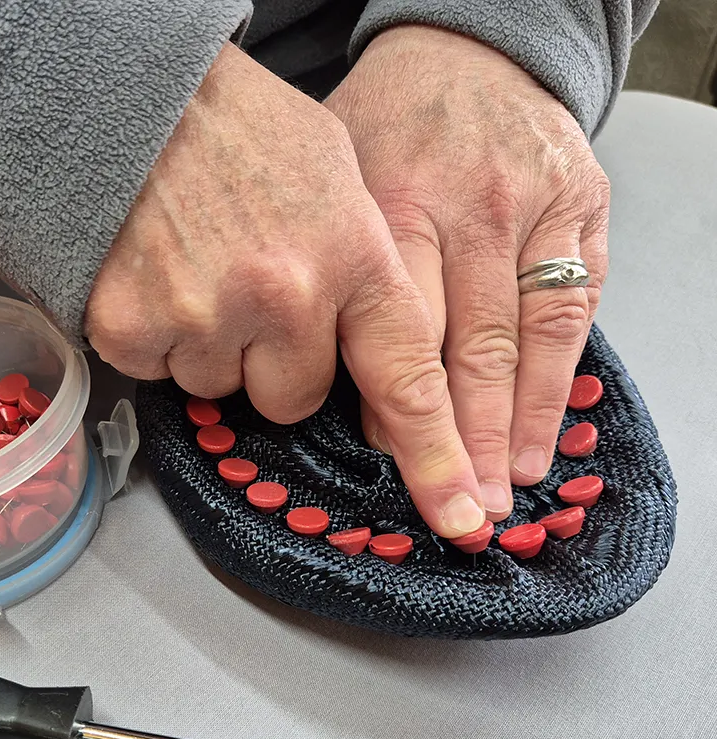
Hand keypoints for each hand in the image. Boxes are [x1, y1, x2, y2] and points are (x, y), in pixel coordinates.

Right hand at [87, 43, 485, 537]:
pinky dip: (156, 336)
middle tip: (253, 290)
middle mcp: (286, 295)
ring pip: (222, 388)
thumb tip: (372, 350)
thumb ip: (365, 268)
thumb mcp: (338, 175)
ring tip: (200, 267)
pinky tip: (158, 276)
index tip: (459, 520)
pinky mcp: (132, 327)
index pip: (405, 380)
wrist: (129, 92)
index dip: (435, 458)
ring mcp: (206, 315)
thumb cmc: (240, 128)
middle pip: (295, 397)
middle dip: (277, 361)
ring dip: (214, 345)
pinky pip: (158, 371)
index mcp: (353, 255)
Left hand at [326, 26, 609, 519]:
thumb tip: (329, 386)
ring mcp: (534, 211)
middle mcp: (470, 210)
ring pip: (526, 340)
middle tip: (460, 510)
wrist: (467, 54)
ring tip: (504, 488)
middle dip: (463, 441)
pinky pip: (573, 310)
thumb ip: (336, 277)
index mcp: (394, 206)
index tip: (403, 468)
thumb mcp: (335, 186)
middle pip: (469, 349)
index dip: (405, 412)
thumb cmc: (387, 127)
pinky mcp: (582, 211)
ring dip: (515, 425)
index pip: (401, 334)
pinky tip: (541, 431)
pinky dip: (558, 379)